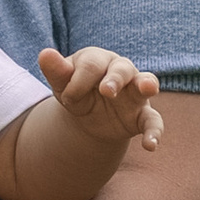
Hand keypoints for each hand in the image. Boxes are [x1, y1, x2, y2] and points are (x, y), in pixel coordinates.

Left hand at [37, 46, 163, 150]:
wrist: (88, 118)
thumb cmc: (75, 92)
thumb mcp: (63, 84)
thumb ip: (56, 71)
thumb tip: (45, 54)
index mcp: (98, 59)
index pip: (91, 64)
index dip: (78, 82)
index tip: (67, 98)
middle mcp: (121, 70)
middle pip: (122, 68)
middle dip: (114, 78)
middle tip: (106, 91)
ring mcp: (135, 92)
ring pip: (146, 83)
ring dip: (146, 85)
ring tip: (147, 88)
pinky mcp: (142, 115)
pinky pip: (153, 121)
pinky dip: (154, 132)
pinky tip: (150, 145)